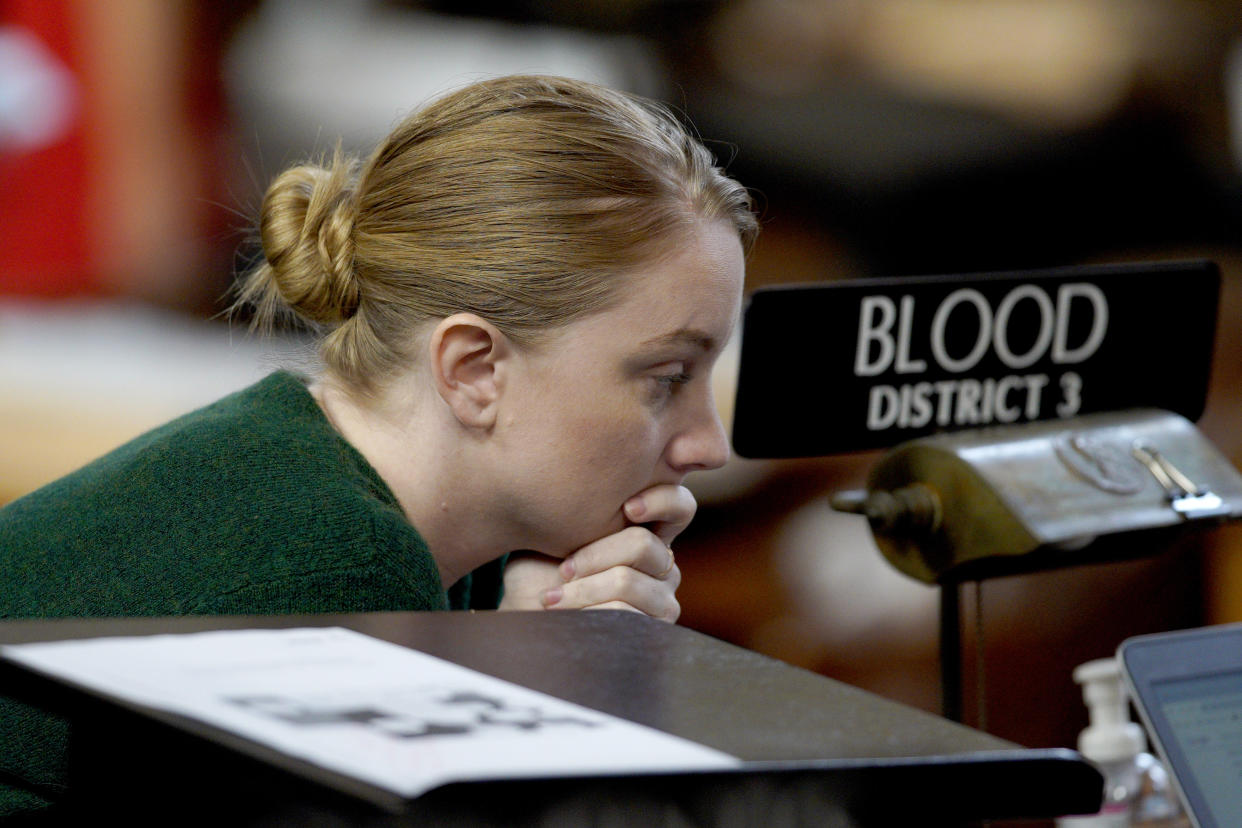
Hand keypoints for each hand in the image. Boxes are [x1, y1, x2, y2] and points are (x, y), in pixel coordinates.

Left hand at [498, 483, 692, 621]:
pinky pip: (622, 612)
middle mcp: (663, 564)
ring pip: (626, 580)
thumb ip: (583, 504)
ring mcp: (662, 599)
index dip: (662, 500)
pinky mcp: (652, 630)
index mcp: (647, 532)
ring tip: (553, 596)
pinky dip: (583, 610)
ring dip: (582, 588)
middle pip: (642, 543)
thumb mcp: (556, 530)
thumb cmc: (538, 573)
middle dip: (593, 555)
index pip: (681, 506)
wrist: (527, 619)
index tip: (628, 507)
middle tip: (564, 568)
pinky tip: (560, 612)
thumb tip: (592, 466)